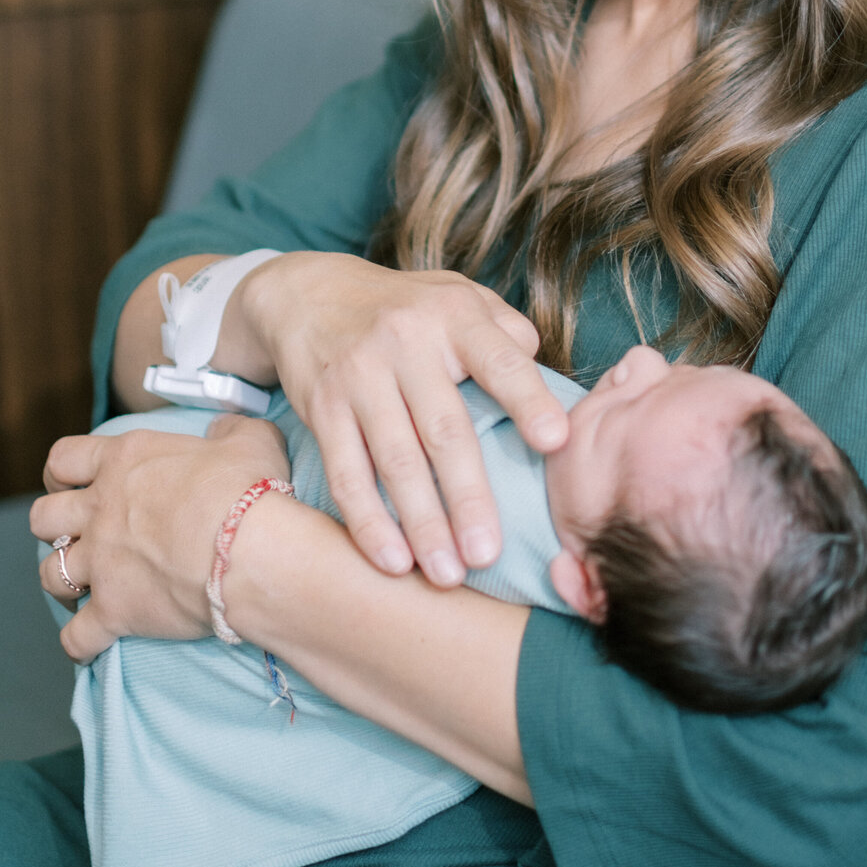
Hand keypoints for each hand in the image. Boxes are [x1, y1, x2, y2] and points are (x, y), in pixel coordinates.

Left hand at [31, 414, 289, 663]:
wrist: (251, 549)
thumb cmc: (249, 490)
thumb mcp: (250, 438)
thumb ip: (229, 429)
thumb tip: (222, 431)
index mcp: (126, 462)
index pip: (64, 459)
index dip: (61, 472)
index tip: (72, 482)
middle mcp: (102, 510)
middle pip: (43, 517)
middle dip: (55, 526)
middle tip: (81, 533)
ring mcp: (102, 563)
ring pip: (50, 574)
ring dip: (64, 581)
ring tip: (86, 585)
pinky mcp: (114, 610)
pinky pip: (77, 637)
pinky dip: (82, 642)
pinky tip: (94, 641)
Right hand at [236, 254, 566, 584]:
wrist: (310, 293)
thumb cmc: (408, 308)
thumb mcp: (459, 297)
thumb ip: (507, 333)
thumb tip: (548, 386)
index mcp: (454, 316)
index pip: (500, 360)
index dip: (529, 399)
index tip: (556, 442)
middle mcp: (406, 342)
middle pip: (444, 429)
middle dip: (469, 497)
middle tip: (490, 555)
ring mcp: (360, 375)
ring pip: (396, 461)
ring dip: (422, 524)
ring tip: (447, 574)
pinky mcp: (323, 407)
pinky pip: (347, 472)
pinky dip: (368, 522)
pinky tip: (392, 561)